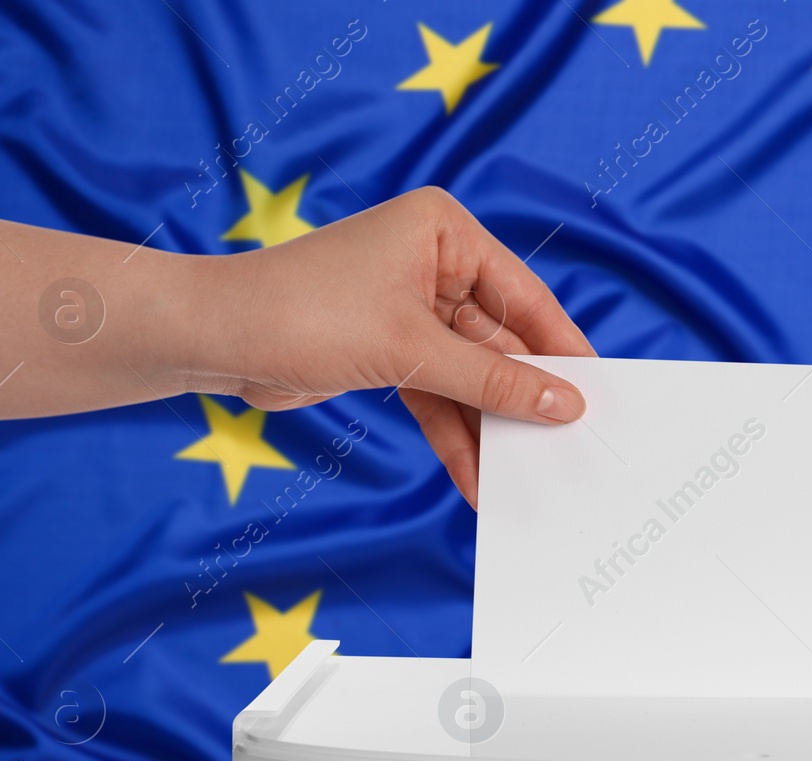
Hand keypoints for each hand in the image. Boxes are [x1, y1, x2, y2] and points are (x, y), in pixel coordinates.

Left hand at [192, 186, 594, 508]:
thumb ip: (493, 380)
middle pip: (500, 341)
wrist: (212, 338)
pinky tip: (476, 476)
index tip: (599, 394)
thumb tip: (565, 404)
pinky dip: (455, 434)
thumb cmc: (303, 313)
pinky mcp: (389, 351)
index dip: (562, 350)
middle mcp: (433, 263)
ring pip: (470, 376)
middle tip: (567, 447)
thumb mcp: (411, 350)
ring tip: (522, 477)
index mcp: (444, 231)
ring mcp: (411, 310)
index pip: (524, 296)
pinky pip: (439, 396)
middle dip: (524, 398)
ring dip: (490, 426)